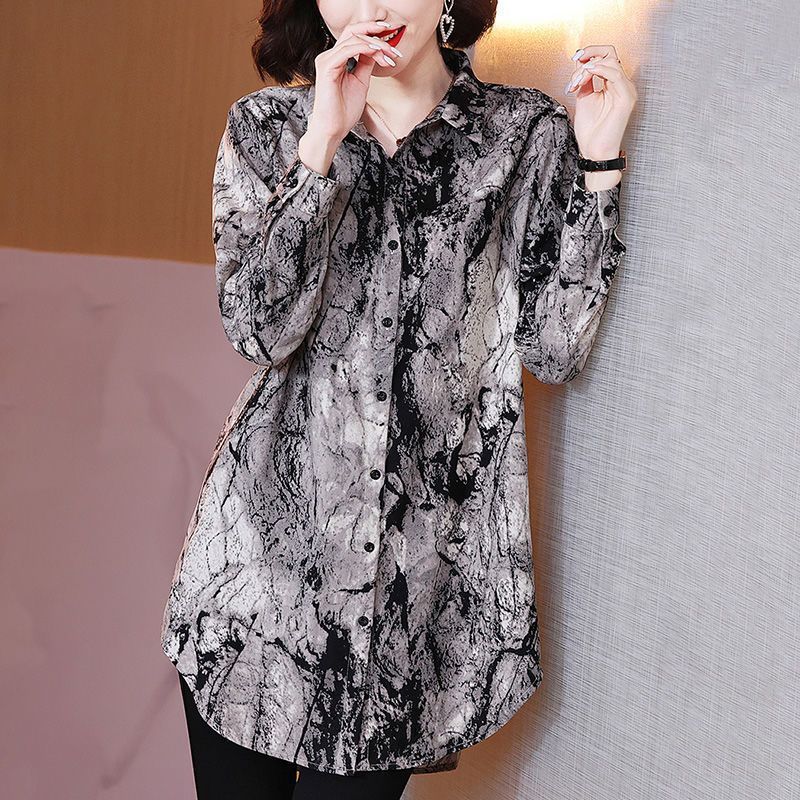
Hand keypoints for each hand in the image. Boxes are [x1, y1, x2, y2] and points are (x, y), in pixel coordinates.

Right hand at [306, 20, 402, 144]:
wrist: (333, 129)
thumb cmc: (343, 111)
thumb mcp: (361, 82)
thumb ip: (366, 65)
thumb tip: (377, 51)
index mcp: (336, 59)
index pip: (354, 36)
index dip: (373, 34)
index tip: (391, 40)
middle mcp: (330, 56)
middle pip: (353, 31)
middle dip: (375, 32)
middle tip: (393, 41)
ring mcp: (327, 60)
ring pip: (353, 38)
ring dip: (375, 44)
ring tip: (389, 53)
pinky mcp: (327, 67)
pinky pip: (348, 50)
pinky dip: (364, 48)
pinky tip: (377, 53)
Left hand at [564, 44, 636, 161]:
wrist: (594, 151)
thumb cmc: (591, 131)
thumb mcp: (583, 98)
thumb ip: (584, 80)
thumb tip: (580, 64)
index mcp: (613, 85)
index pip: (606, 57)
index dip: (590, 53)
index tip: (575, 57)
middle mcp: (622, 85)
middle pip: (610, 54)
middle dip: (589, 55)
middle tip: (575, 63)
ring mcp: (626, 90)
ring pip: (610, 62)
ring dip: (588, 68)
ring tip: (576, 82)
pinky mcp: (626, 97)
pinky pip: (614, 74)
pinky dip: (598, 71)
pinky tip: (585, 77)